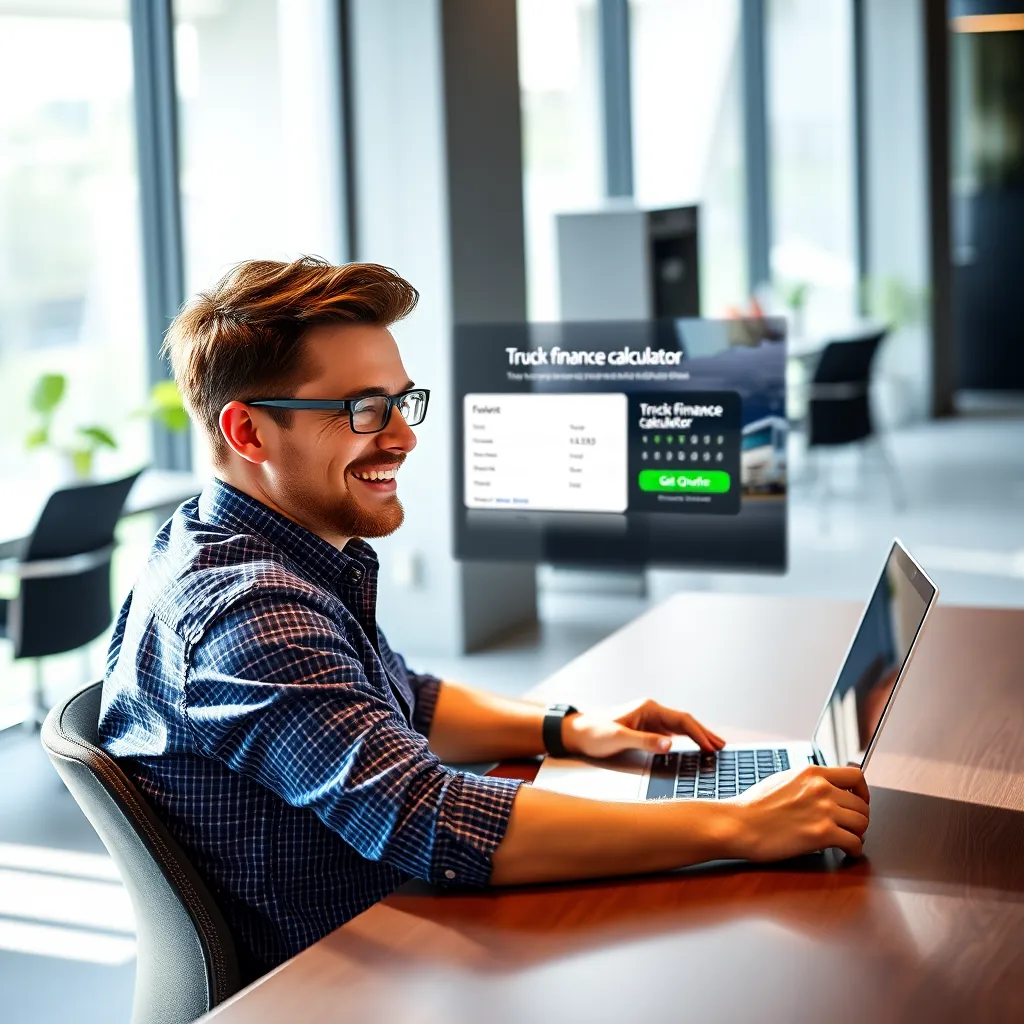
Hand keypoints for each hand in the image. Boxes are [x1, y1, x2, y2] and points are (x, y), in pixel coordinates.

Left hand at [562, 698, 724, 758]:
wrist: (576, 734)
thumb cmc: (593, 734)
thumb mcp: (618, 739)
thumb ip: (644, 742)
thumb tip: (669, 745)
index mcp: (648, 708)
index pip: (681, 720)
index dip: (699, 734)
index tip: (712, 747)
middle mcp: (651, 711)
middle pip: (685, 721)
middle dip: (704, 733)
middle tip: (722, 747)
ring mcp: (649, 719)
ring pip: (680, 727)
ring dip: (697, 736)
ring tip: (714, 746)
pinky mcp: (646, 729)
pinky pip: (671, 732)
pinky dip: (686, 739)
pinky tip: (694, 747)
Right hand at [732, 765, 869, 859]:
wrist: (740, 824)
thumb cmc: (754, 806)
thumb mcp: (783, 780)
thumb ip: (807, 782)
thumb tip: (822, 788)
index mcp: (812, 773)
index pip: (855, 775)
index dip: (862, 791)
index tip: (859, 800)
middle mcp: (822, 788)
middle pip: (862, 804)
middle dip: (859, 817)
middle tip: (851, 827)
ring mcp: (824, 810)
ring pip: (862, 823)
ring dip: (858, 834)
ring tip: (849, 840)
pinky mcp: (822, 834)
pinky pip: (854, 843)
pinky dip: (854, 850)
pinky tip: (846, 852)